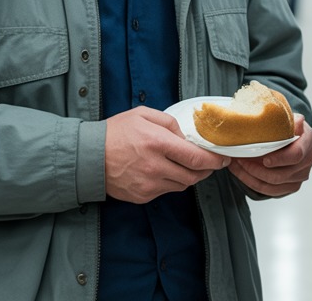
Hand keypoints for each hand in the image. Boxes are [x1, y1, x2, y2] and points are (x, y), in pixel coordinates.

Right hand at [105, 107, 229, 203]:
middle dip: (205, 169)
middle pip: (194, 175)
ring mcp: (149, 185)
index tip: (224, 158)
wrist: (88, 158)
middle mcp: (155, 167)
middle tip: (209, 163)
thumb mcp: (142, 115)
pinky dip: (170, 182)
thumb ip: (169, 122)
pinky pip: (166, 191)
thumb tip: (185, 135)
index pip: (196, 158)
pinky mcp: (143, 196)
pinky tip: (164, 172)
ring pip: (182, 184)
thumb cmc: (115, 133)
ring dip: (188, 176)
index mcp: (157, 143)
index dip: (215, 160)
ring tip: (184, 165)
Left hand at [229, 113, 311, 196]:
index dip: (280, 159)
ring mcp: (300, 176)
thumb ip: (288, 119)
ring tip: (236, 164)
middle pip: (282, 174)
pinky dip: (253, 183)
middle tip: (239, 158)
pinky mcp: (291, 186)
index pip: (296, 155)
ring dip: (251, 176)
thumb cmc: (285, 126)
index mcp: (308, 141)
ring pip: (273, 185)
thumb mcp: (286, 117)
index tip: (264, 159)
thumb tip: (297, 121)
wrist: (289, 135)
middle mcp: (308, 160)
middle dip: (257, 169)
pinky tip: (241, 173)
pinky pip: (270, 191)